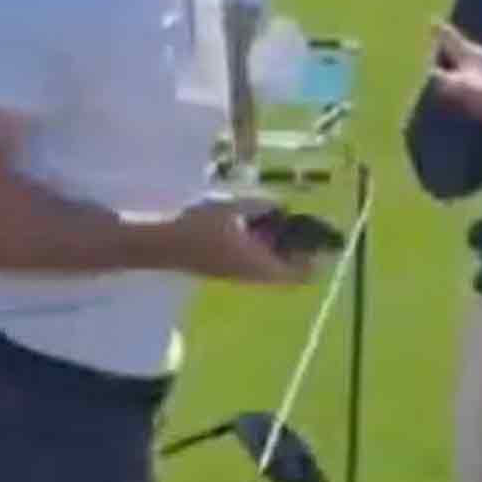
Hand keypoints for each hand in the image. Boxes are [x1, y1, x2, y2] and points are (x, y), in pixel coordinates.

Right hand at [163, 198, 313, 284]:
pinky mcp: (222, 270)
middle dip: (295, 254)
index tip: (320, 242)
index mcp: (257, 265)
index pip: (297, 273)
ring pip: (268, 270)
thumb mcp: (231, 209)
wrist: (161, 245)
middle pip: (285, 274)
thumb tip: (279, 205)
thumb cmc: (198, 228)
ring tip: (278, 226)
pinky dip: (261, 251)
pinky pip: (253, 265)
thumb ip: (258, 206)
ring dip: (277, 253)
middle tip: (299, 231)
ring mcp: (235, 275)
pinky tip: (252, 228)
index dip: (313, 260)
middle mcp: (250, 276)